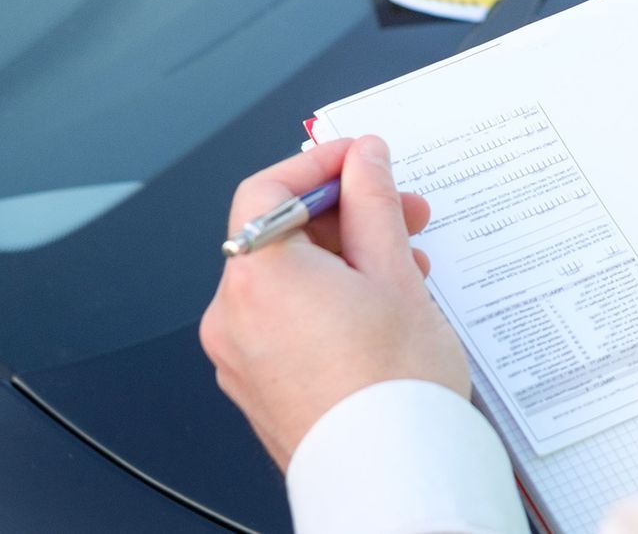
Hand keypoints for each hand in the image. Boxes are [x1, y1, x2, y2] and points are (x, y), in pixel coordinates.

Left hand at [199, 135, 468, 470]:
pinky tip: (376, 313)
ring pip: (286, 282)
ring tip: (404, 273)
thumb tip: (363, 160)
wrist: (394, 478)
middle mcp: (232, 315)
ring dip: (342, 263)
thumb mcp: (395, 274)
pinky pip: (284, 323)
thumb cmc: (394, 392)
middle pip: (278, 235)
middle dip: (346, 218)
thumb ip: (374, 202)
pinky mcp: (256, 387)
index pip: (268, 189)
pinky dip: (324, 304)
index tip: (360, 160)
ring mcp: (239, 356)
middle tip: (404, 216)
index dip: (318, 164)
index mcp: (258, 277)